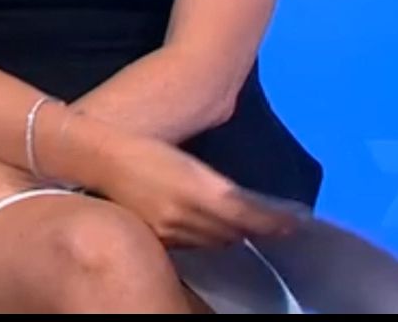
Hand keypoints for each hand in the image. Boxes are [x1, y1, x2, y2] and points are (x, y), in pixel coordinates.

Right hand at [90, 132, 307, 249]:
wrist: (101, 160)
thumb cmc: (147, 151)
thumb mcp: (188, 162)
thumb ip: (220, 188)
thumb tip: (249, 208)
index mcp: (198, 192)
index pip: (246, 216)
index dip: (272, 222)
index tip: (296, 223)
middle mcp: (187, 217)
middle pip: (234, 234)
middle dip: (257, 231)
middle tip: (279, 224)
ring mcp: (171, 231)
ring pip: (216, 241)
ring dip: (235, 236)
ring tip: (251, 228)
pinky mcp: (159, 237)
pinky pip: (195, 245)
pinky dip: (210, 239)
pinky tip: (212, 230)